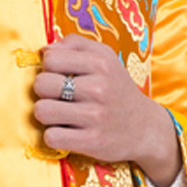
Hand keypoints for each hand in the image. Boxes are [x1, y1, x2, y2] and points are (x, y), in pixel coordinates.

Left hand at [33, 34, 181, 186]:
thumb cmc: (116, 88)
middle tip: (59, 97)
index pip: (50, 59)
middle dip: (44, 92)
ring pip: (42, 111)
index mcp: (100, 63)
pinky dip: (54, 136)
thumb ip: (74, 44)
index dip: (49, 69)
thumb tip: (44, 50)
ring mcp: (95, 116)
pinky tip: (66, 132)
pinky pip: (51, 137)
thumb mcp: (105, 57)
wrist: (145, 128)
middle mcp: (99, 88)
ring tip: (61, 115)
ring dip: (47, 115)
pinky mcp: (92, 141)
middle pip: (41, 84)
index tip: (60, 77)